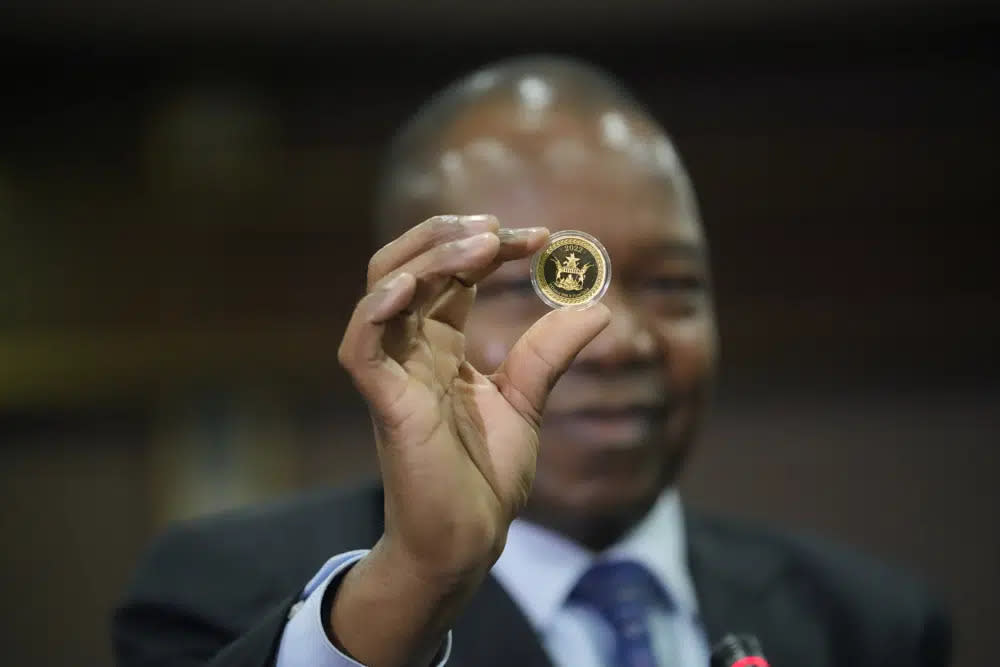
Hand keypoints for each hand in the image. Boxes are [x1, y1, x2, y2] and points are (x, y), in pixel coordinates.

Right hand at [332, 214, 609, 664]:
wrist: (468, 541)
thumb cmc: (483, 478)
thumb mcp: (526, 401)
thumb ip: (550, 353)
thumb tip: (598, 307)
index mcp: (438, 345)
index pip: (452, 273)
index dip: (490, 246)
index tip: (544, 238)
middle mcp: (410, 348)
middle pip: (408, 263)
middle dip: (449, 235)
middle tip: (501, 229)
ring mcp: (393, 373)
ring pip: (385, 288)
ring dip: (430, 256)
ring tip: (483, 243)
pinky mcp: (385, 403)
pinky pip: (362, 345)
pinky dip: (379, 309)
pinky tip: (414, 285)